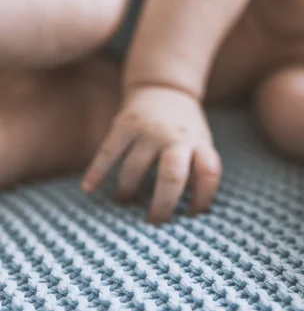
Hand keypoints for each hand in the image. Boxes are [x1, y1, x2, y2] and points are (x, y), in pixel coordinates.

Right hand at [81, 86, 221, 223]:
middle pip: (172, 176)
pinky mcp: (125, 124)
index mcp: (200, 144)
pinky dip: (97, 172)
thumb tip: (192, 214)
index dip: (203, 198)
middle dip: (162, 204)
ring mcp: (149, 131)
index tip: (192, 215)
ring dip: (127, 191)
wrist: (165, 87)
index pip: (208, 174)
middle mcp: (176, 138)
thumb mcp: (201, 145)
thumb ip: (198, 171)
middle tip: (154, 222)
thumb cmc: (185, 129)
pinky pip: (108, 152)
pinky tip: (88, 189)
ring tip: (123, 202)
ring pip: (135, 168)